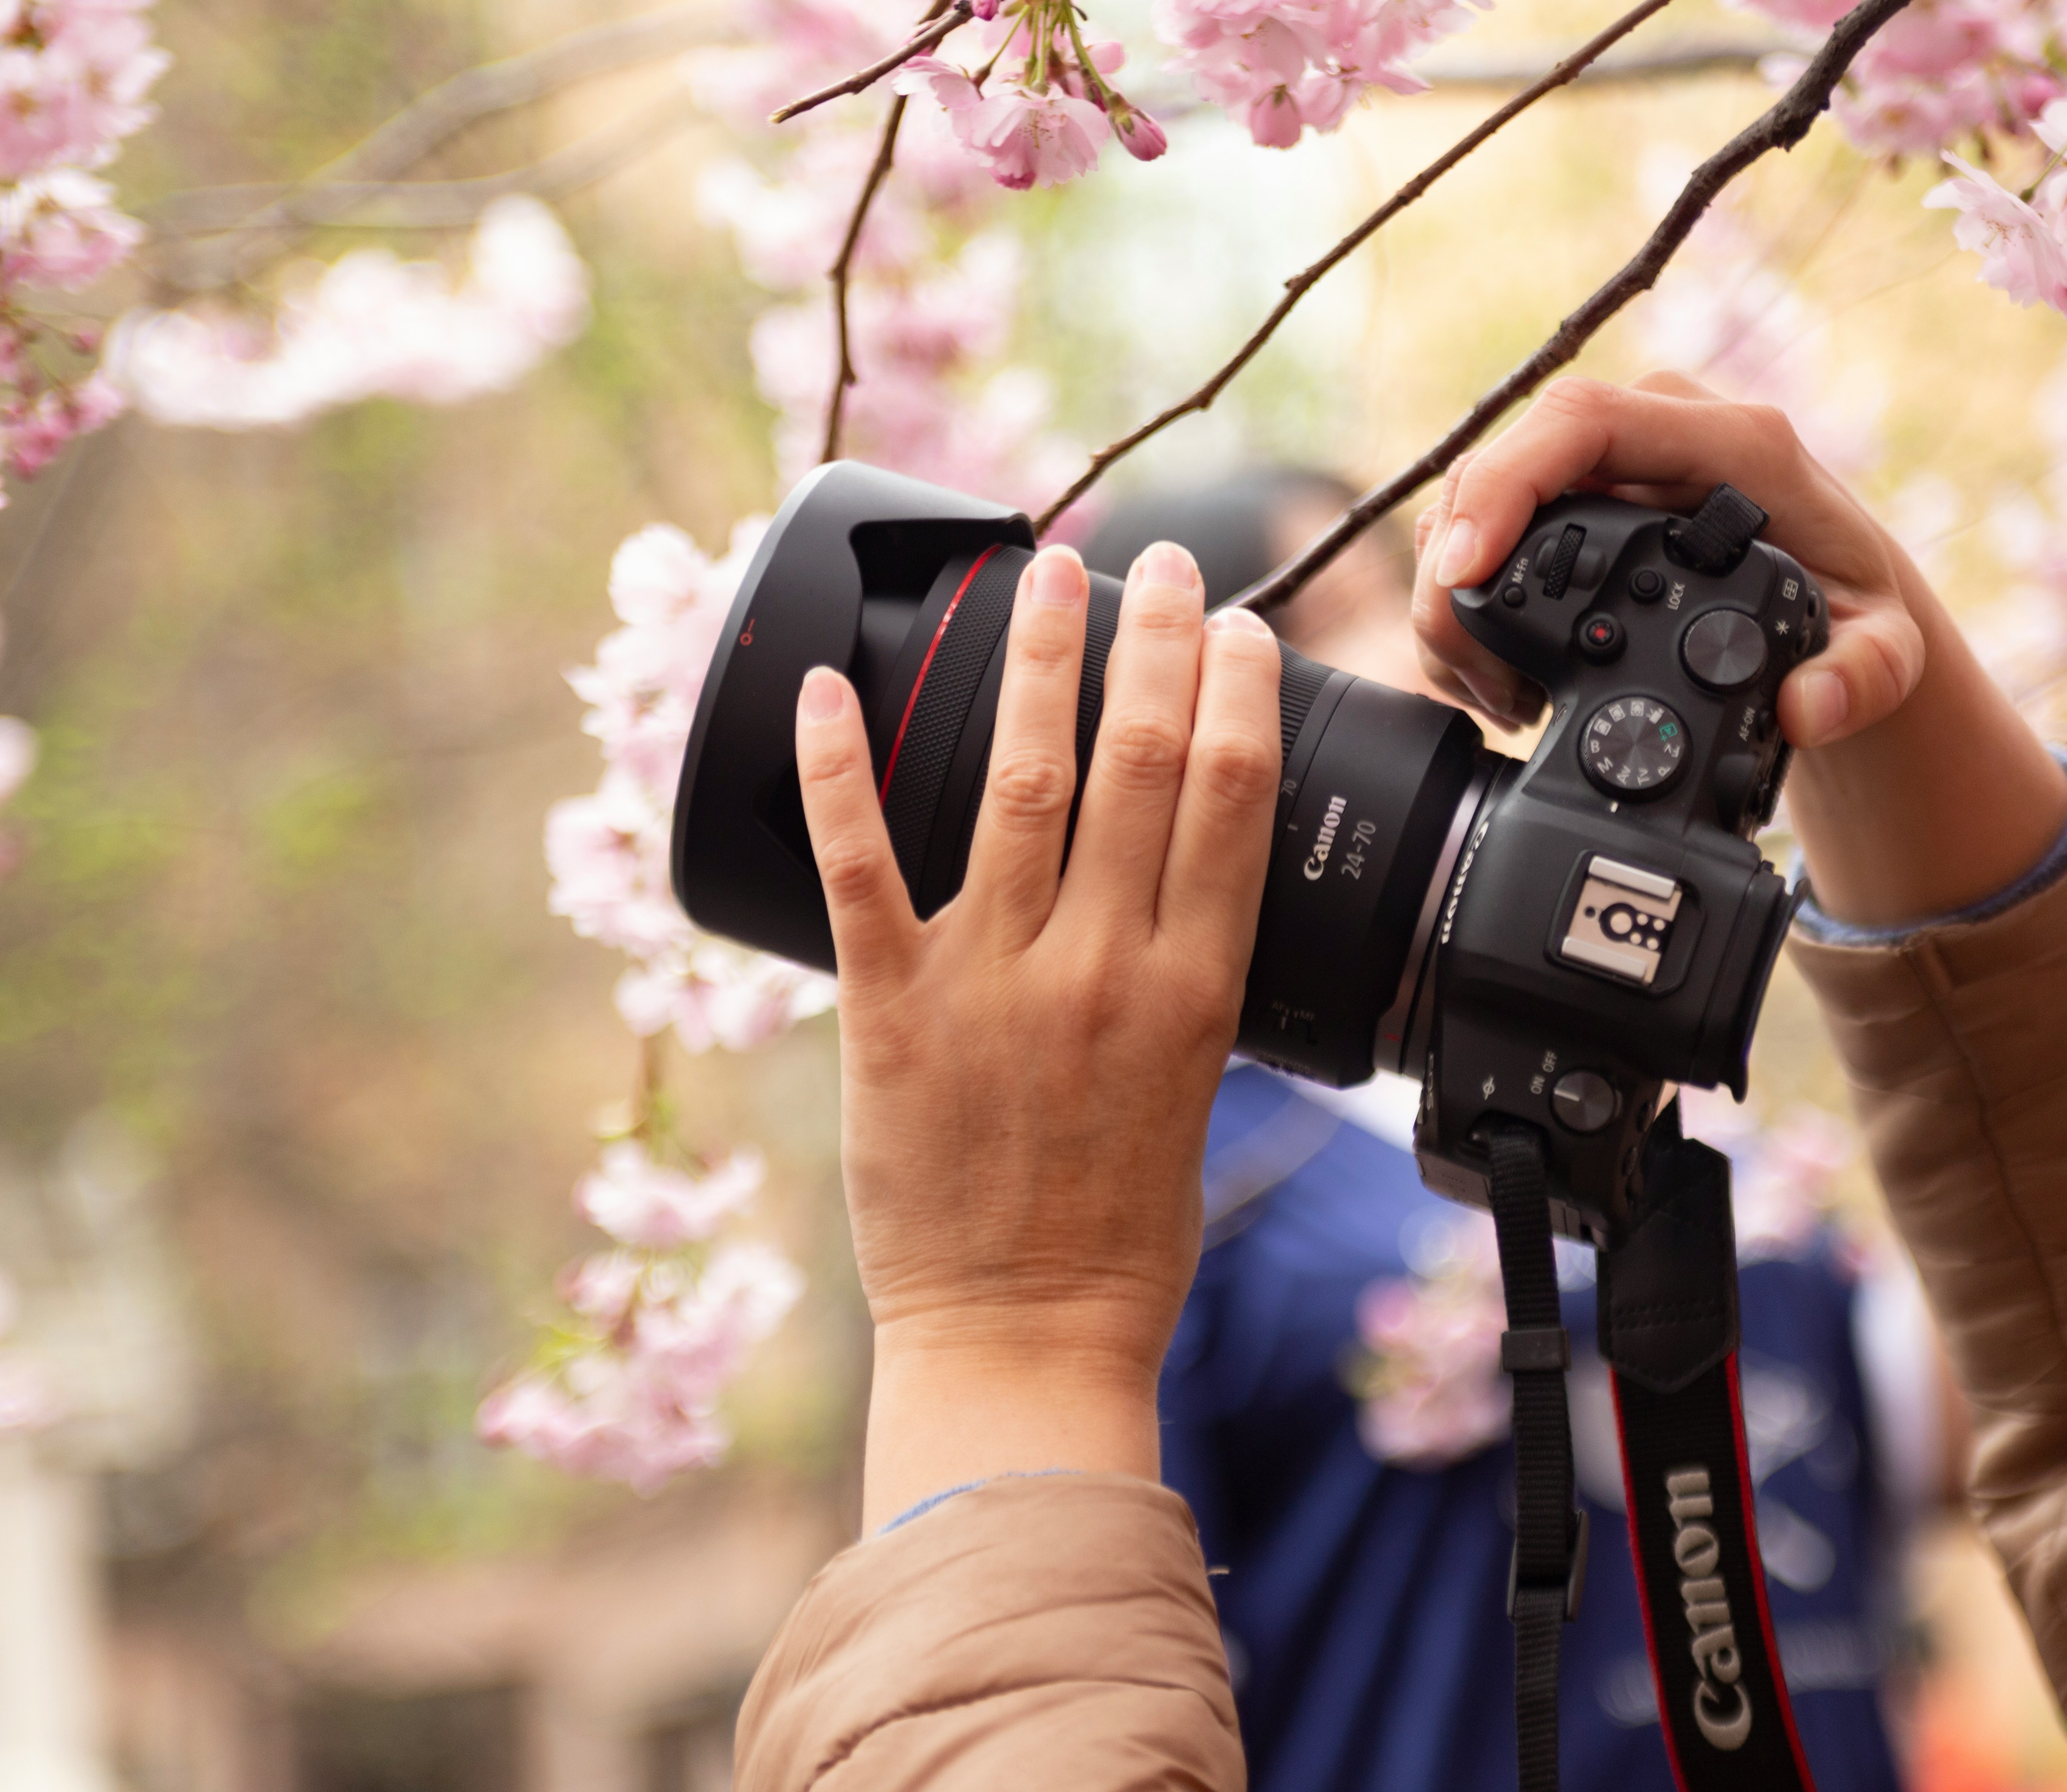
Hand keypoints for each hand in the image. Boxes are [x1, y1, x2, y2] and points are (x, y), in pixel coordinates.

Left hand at [791, 542, 1281, 1529]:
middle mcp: (1102, 967)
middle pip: (1143, 764)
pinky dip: (837, 771)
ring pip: (1022, 782)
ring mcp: (994, 983)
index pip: (1233, 798)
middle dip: (1152, 643)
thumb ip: (1185, 981)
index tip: (1236, 624)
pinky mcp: (892, 1011)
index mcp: (1193, 988)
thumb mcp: (1195, 1092)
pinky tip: (830, 689)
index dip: (1236, 691)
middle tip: (1153, 561)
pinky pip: (858, 867)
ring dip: (1033, 666)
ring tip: (1041, 577)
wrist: (1024, 1339)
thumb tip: (1186, 888)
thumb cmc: (1118, 1234)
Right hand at [1410, 372, 1926, 743]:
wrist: (1838, 597)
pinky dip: (1468, 596)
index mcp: (1727, 441)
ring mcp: (1607, 461)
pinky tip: (1492, 672)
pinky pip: (1488, 522)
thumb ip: (1865, 677)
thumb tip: (1808, 708)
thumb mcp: (1883, 648)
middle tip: (1470, 671)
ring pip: (1479, 493)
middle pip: (1507, 459)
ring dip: (1455, 592)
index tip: (1464, 566)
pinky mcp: (1574, 495)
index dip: (1506, 483)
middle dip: (1458, 565)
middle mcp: (1655, 433)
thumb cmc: (1850, 605)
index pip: (1583, 421)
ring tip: (1495, 691)